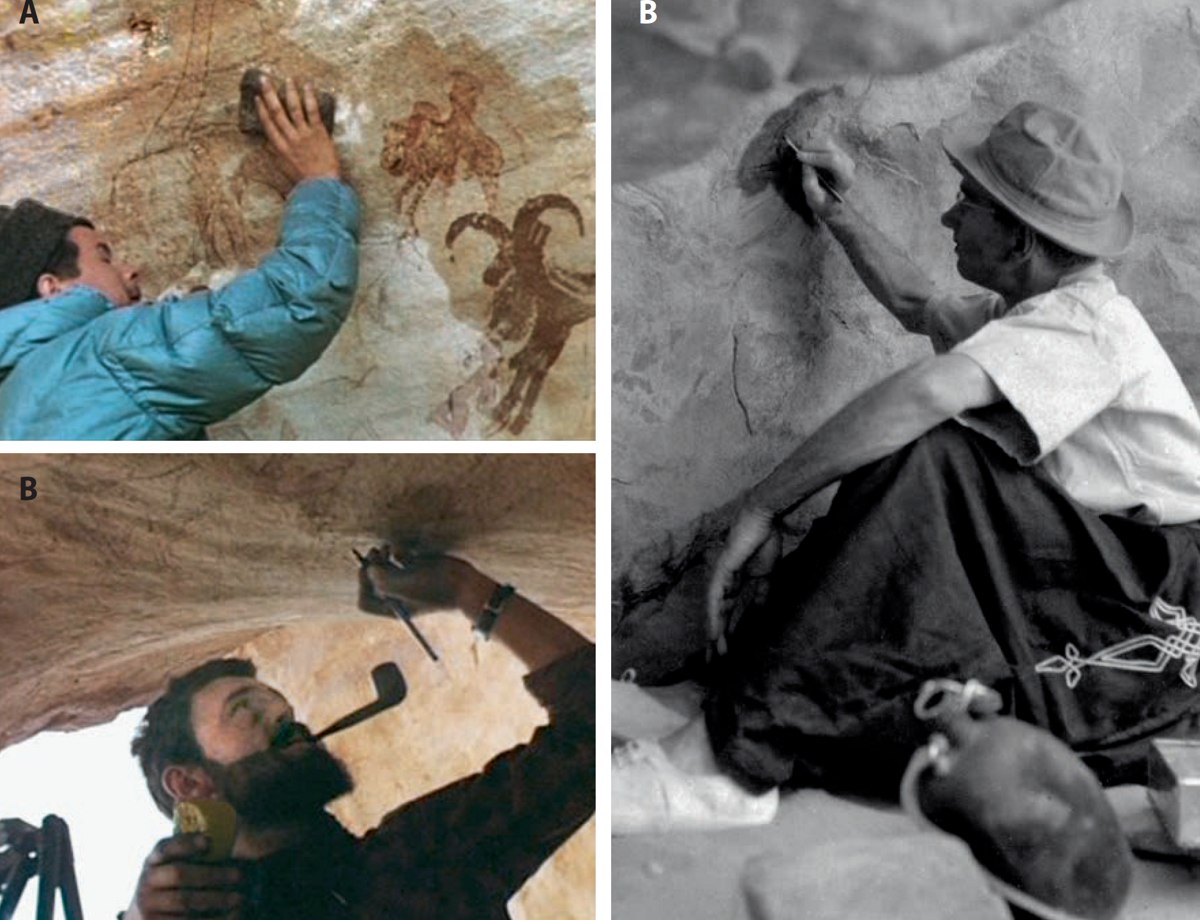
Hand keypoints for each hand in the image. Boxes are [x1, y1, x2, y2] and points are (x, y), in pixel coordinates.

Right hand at [125, 834, 242, 919]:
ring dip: (216, 899)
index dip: (187, 844)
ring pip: (185, 901)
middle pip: (180, 874)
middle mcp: (147, 879)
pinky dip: (210, 918)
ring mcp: (148, 904)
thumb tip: (225, 808)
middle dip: (213, 875)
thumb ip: (194, 847)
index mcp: (154, 858)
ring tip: (240, 898)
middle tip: (240, 875)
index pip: (167, 847)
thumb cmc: (173, 879)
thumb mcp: (175, 861)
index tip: (209, 841)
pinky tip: (230, 915)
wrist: (147, 913)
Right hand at [254, 76, 340, 182]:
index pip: (268, 124)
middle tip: (265, 80)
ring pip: (294, 109)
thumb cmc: (304, 181)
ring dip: (290, 92)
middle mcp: (290, 139)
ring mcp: (305, 135)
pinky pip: (312, 112)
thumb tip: (265, 144)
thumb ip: (275, 155)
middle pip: (277, 112)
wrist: (322, 187)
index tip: (257, 98)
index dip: (262, 110)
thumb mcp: (284, 170)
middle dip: (270, 94)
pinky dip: (309, 98)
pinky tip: (307, 86)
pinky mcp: (319, 133)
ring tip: (288, 79)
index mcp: (280, 148)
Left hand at [358, 544, 484, 612]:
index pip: (365, 602)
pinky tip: (407, 552)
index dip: (363, 585)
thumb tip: (369, 569)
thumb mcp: (404, 586)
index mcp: (393, 608)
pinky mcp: (417, 568)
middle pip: (373, 582)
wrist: (465, 584)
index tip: (369, 571)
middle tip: (376, 552)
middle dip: (371, 565)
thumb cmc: (435, 589)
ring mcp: (408, 581)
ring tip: (388, 548)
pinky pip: (400, 558)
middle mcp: (398, 596)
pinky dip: (399, 552)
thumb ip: (381, 579)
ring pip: (385, 568)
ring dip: (383, 556)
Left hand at [706, 507, 780, 658]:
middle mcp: (725, 583)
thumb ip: (761, 595)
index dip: (729, 633)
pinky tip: (714, 632)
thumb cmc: (766, 543)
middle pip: (718, 616)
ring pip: (714, 611)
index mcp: (737, 585)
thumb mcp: (766, 576)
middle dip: (716, 639)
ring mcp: (721, 577)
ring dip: (714, 633)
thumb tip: (758, 614)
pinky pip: (715, 598)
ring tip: (714, 653)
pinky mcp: (721, 571)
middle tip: (713, 662)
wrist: (765, 520)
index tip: (729, 653)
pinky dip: (714, 616)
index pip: (730, 614)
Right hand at [784, 135, 854, 219]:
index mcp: (845, 178)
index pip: (832, 160)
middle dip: (811, 147)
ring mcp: (844, 157)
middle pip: (829, 147)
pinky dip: (814, 146)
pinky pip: (825, 143)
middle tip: (797, 154)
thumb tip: (805, 165)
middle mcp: (848, 164)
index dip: (814, 157)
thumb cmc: (825, 204)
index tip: (799, 157)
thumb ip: (810, 184)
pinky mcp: (839, 153)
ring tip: (801, 156)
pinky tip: (806, 155)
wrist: (835, 204)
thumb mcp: (815, 201)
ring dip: (811, 146)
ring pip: (827, 142)